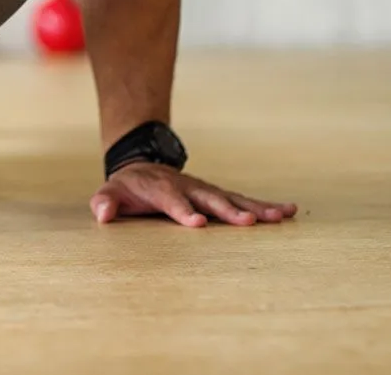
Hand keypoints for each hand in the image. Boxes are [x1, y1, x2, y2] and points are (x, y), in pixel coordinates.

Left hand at [91, 163, 297, 227]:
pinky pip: (244, 199)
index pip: (172, 201)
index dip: (183, 212)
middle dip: (228, 211)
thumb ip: (105, 202)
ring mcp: (206, 190)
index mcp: (161, 189)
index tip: (197, 224)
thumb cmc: (128, 188)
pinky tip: (289, 211)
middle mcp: (189, 188)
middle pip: (209, 199)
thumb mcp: (111, 192)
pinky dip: (266, 205)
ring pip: (233, 198)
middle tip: (248, 222)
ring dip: (256, 207)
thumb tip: (101, 214)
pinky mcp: (219, 195)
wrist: (142, 165)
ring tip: (281, 216)